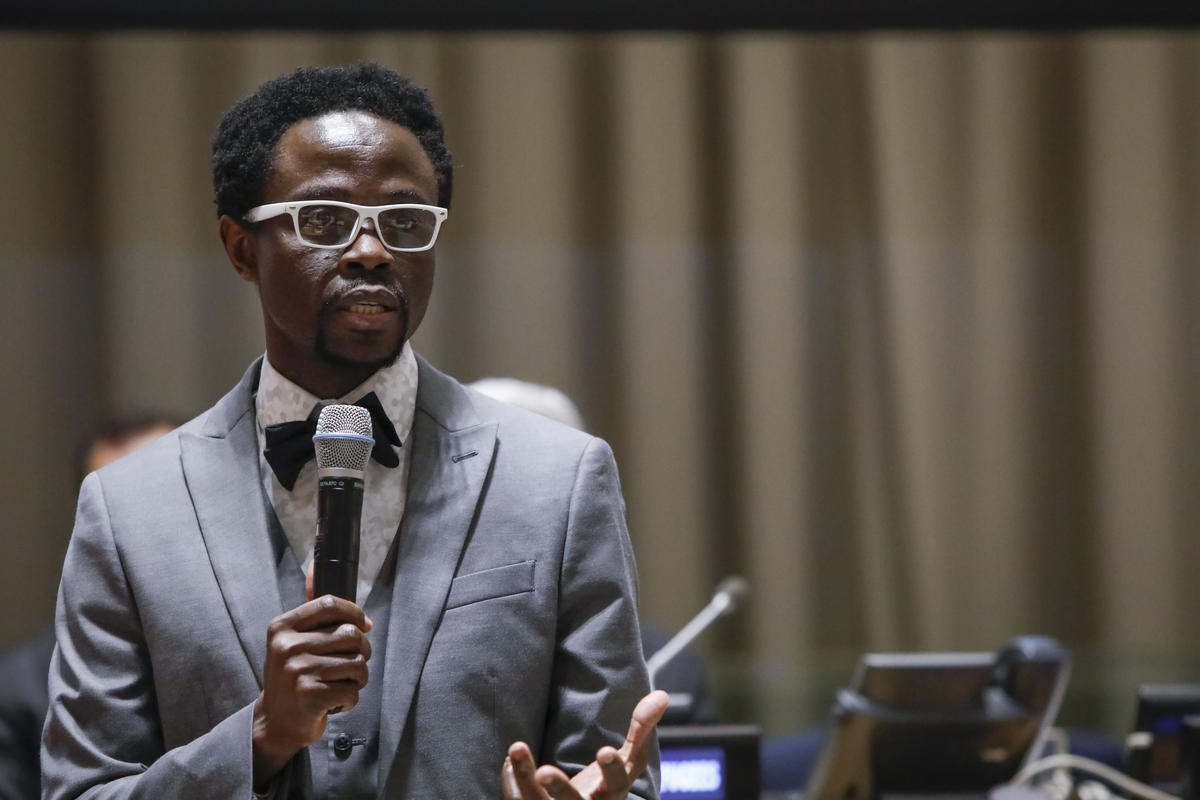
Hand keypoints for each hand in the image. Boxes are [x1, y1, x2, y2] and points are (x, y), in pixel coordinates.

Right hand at [251, 593, 372, 788]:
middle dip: (362, 650)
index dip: (355, 613)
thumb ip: (310, 610)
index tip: (364, 625)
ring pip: (357, 663)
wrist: (275, 722)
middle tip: (353, 663)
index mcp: (282, 627)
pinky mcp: (311, 696)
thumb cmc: (293, 675)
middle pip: (350, 634)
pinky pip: (353, 690)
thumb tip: (314, 564)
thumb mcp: (293, 639)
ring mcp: (298, 671)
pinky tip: (335, 701)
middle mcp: (287, 646)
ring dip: (358, 677)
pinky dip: (351, 698)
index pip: (330, 604)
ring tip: (342, 683)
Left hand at [501, 690, 669, 799]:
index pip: (617, 783)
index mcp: (611, 794)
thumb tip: (663, 695)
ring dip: (523, 780)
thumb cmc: (605, 788)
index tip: (605, 750)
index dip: (612, 769)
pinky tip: (510, 761)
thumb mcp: (626, 762)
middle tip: (545, 772)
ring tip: (516, 749)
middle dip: (560, 790)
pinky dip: (512, 784)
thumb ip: (640, 730)